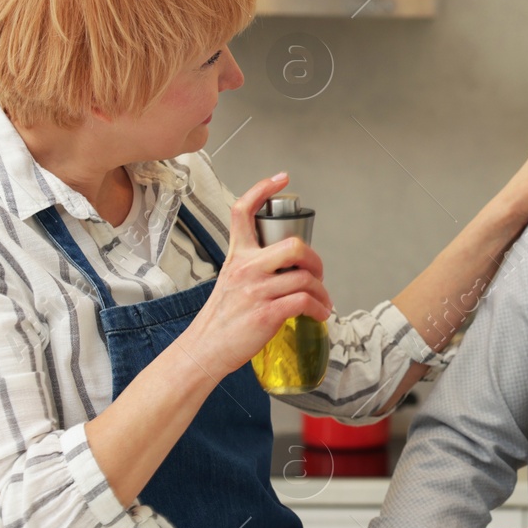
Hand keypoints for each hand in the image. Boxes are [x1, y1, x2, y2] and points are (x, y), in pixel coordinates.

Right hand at [178, 172, 332, 379]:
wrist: (205, 349)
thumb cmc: (221, 318)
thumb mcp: (229, 281)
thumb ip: (252, 267)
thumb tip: (286, 267)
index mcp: (237, 256)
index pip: (243, 211)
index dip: (262, 189)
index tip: (281, 178)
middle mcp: (246, 268)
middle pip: (294, 245)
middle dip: (315, 259)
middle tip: (318, 274)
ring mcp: (256, 290)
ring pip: (305, 278)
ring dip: (322, 292)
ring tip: (322, 303)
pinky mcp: (266, 313)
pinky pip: (305, 302)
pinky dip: (319, 309)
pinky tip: (319, 314)